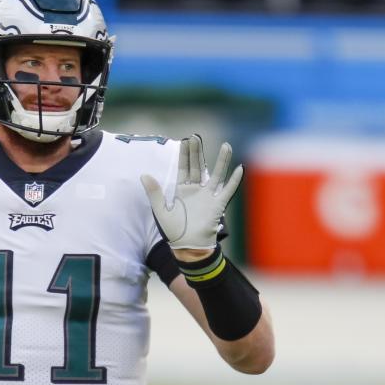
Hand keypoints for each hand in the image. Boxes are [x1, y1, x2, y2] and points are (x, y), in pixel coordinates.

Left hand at [141, 134, 243, 250]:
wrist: (188, 247)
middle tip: (197, 136)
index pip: (184, 168)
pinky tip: (240, 168)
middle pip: (198, 167)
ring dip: (222, 160)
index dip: (184, 155)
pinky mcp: (218, 205)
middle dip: (198, 152)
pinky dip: (234, 180)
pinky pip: (228, 190)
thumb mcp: (161, 211)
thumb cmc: (173, 231)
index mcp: (182, 190)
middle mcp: (196, 190)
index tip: (185, 140)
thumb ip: (155, 193)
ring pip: (217, 174)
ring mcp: (208, 197)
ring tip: (226, 145)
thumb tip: (144, 175)